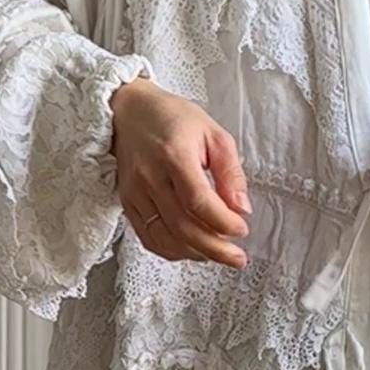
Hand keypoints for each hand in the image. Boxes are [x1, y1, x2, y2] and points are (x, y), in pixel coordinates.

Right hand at [109, 76, 250, 267]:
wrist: (130, 111)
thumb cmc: (173, 119)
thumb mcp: (214, 134)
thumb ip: (230, 172)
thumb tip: (241, 209)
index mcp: (174, 155)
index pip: (198, 201)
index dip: (222, 222)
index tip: (241, 229)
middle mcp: (150, 177)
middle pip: (182, 226)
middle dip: (214, 249)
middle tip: (237, 258)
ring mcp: (135, 192)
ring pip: (165, 238)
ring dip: (195, 253)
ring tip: (218, 255)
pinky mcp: (127, 203)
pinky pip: (149, 237)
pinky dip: (172, 251)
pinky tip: (192, 250)